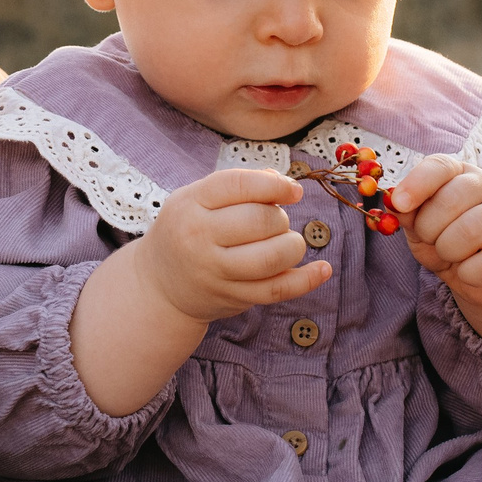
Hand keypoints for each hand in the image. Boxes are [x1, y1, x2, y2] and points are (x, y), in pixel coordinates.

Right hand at [142, 169, 330, 324]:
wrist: (158, 286)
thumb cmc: (186, 230)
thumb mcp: (197, 199)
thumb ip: (238, 185)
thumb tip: (284, 183)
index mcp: (190, 204)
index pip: (238, 185)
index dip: (274, 185)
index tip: (294, 191)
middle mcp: (199, 238)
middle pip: (258, 221)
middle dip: (279, 218)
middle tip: (275, 222)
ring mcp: (214, 272)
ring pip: (270, 257)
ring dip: (292, 246)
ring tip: (288, 242)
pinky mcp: (232, 298)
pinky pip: (276, 290)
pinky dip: (306, 280)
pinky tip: (323, 269)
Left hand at [387, 158, 481, 361]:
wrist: (480, 270)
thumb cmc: (445, 237)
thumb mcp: (419, 224)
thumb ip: (407, 212)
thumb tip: (393, 202)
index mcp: (457, 173)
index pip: (439, 166)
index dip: (417, 184)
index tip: (399, 203)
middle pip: (450, 201)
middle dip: (428, 229)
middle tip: (431, 240)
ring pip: (470, 231)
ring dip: (448, 251)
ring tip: (450, 254)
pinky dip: (468, 274)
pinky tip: (469, 270)